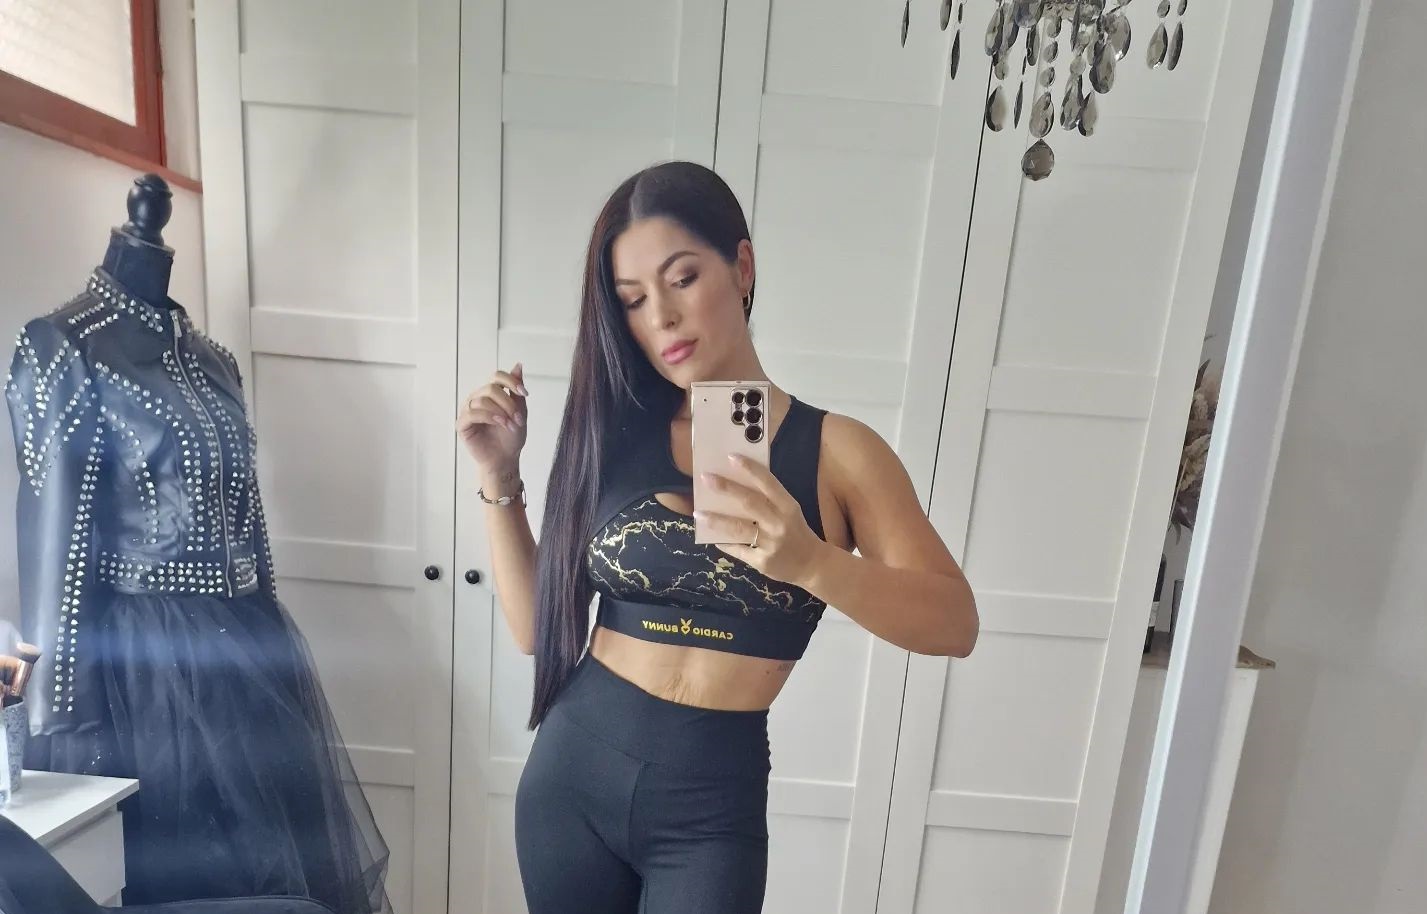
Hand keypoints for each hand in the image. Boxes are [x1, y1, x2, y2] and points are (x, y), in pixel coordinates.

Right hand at [456, 364, 528, 472]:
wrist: (506, 458)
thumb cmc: (511, 436)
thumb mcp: (519, 410)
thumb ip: (516, 390)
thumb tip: (518, 365)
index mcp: (490, 394)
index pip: (497, 376)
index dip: (511, 381)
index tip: (525, 393)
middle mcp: (477, 399)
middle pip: (490, 388)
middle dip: (508, 403)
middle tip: (518, 418)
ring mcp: (468, 411)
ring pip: (482, 400)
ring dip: (501, 412)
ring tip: (510, 425)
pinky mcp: (462, 424)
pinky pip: (472, 413)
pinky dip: (489, 416)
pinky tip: (500, 423)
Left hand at [695, 454, 824, 586]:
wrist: (813, 565)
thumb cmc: (796, 532)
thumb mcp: (789, 512)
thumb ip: (769, 500)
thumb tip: (735, 485)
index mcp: (788, 506)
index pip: (768, 483)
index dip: (750, 469)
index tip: (731, 456)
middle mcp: (780, 523)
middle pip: (750, 503)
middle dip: (726, 488)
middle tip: (705, 478)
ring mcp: (771, 544)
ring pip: (739, 529)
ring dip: (716, 520)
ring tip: (698, 513)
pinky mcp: (763, 562)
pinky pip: (739, 550)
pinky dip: (725, 543)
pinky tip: (712, 538)